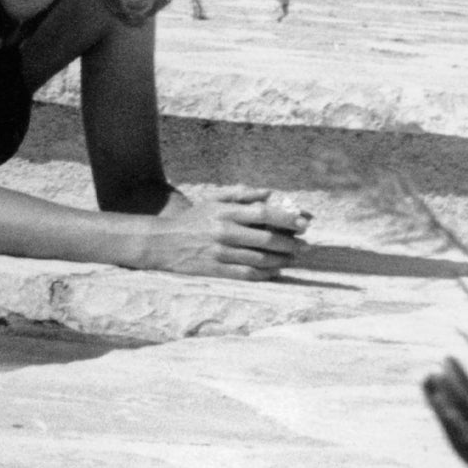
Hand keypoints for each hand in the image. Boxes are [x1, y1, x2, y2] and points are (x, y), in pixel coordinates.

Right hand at [145, 186, 308, 281]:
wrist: (161, 243)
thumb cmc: (192, 220)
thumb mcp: (213, 201)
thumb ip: (241, 194)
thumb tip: (269, 193)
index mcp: (225, 212)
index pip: (263, 213)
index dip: (287, 219)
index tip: (304, 224)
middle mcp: (223, 231)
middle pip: (266, 239)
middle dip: (291, 243)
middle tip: (305, 246)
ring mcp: (219, 253)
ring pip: (260, 259)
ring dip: (282, 260)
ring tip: (293, 259)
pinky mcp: (215, 270)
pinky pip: (247, 274)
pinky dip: (265, 274)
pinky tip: (275, 271)